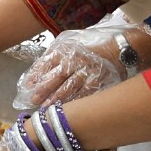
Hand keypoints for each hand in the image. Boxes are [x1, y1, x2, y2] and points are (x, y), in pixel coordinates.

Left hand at [14, 25, 145, 108]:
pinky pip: (85, 93)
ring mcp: (88, 71)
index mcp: (67, 49)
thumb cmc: (93, 45)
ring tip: (46, 108)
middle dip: (44, 89)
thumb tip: (38, 71)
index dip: (37, 75)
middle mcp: (76, 59)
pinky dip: (75, 101)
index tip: (29, 85)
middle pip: (57, 76)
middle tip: (34, 100)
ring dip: (57, 98)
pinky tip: (68, 109)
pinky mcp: (99, 81)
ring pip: (70, 87)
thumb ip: (55, 54)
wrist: (121, 47)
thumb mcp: (71, 42)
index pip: (47, 62)